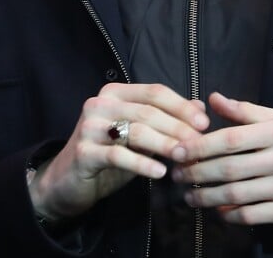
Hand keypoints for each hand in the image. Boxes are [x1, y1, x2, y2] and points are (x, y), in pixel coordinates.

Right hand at [29, 82, 208, 220]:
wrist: (68, 180)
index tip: (204, 123)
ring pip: (135, 131)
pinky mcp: (84, 152)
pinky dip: (142, 164)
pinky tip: (160, 173)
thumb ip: (166, 119)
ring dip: (164, 144)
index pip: (154, 92)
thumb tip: (200, 106)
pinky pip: (118, 155)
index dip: (181, 106)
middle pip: (148, 111)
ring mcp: (90, 126)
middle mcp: (100, 103)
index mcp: (115, 93)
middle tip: (199, 144)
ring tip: (184, 157)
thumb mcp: (138, 134)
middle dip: (177, 127)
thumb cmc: (108, 154)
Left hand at [171, 92, 272, 225]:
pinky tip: (216, 210)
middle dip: (196, 172)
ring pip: (236, 195)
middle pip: (229, 168)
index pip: (231, 138)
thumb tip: (213, 99)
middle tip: (176, 174)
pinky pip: (252, 216)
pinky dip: (229, 215)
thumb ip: (247, 110)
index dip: (200, 145)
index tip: (178, 149)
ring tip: (188, 195)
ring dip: (206, 196)